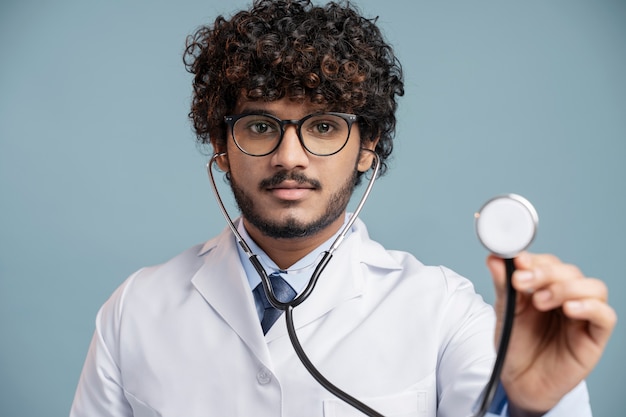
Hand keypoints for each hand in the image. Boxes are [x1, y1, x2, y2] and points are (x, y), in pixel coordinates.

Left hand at [487, 252, 616, 413]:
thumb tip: (494, 258)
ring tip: (540, 300)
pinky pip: (605, 316)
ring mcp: (582, 316)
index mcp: (545, 287)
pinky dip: (590, 307)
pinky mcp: (594, 337)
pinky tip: (569, 309)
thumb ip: (503, 285)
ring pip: (593, 287)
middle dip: (545, 272)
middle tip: (522, 281)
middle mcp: (567, 297)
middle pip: (570, 272)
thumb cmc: (515, 344)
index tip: (517, 261)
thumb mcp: (505, 311)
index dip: (535, 259)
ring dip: (566, 288)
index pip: (549, 262)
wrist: (518, 380)